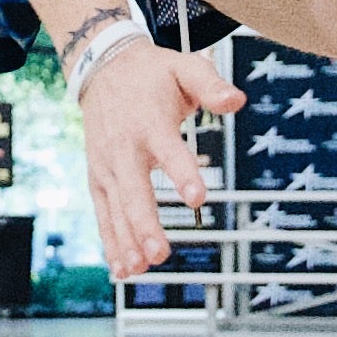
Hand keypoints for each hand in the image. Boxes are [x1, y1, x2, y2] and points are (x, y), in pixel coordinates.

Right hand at [81, 39, 246, 273]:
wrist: (102, 67)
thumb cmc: (152, 73)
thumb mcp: (184, 67)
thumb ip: (211, 85)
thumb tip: (237, 100)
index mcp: (150, 122)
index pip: (168, 150)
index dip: (182, 173)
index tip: (198, 198)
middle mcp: (124, 148)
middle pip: (134, 190)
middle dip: (145, 223)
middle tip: (159, 253)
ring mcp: (107, 166)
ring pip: (115, 208)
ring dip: (126, 240)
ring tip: (140, 268)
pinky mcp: (98, 178)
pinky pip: (104, 213)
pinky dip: (111, 241)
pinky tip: (122, 269)